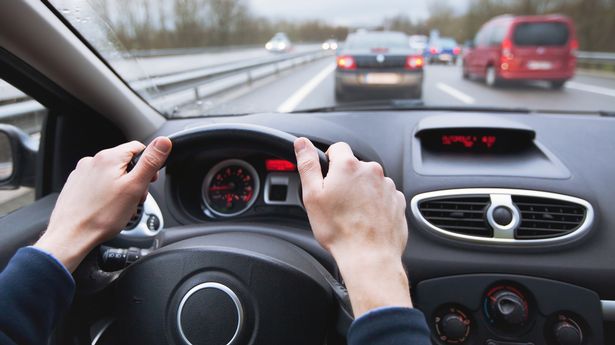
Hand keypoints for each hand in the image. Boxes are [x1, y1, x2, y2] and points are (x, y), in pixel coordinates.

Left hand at [34, 137, 171, 271]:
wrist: (71, 236)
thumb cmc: (102, 216)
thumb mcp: (135, 187)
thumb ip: (150, 162)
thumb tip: (163, 142)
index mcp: (109, 157)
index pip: (138, 148)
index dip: (148, 164)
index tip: (150, 181)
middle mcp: (92, 161)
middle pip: (125, 163)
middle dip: (135, 179)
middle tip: (135, 198)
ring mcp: (82, 173)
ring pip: (112, 174)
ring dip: (122, 188)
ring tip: (121, 207)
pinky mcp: (76, 186)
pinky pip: (98, 184)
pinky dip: (107, 193)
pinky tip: (107, 208)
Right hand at [294, 137, 411, 316]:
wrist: (369, 256)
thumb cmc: (339, 230)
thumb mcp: (312, 196)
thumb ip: (308, 165)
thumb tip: (302, 143)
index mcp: (348, 166)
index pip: (338, 148)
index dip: (329, 162)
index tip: (327, 179)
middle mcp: (372, 171)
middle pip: (355, 167)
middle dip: (346, 180)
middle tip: (336, 203)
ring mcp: (388, 186)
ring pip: (370, 182)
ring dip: (361, 192)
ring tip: (352, 215)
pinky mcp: (398, 201)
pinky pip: (383, 196)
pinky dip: (375, 204)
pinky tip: (366, 220)